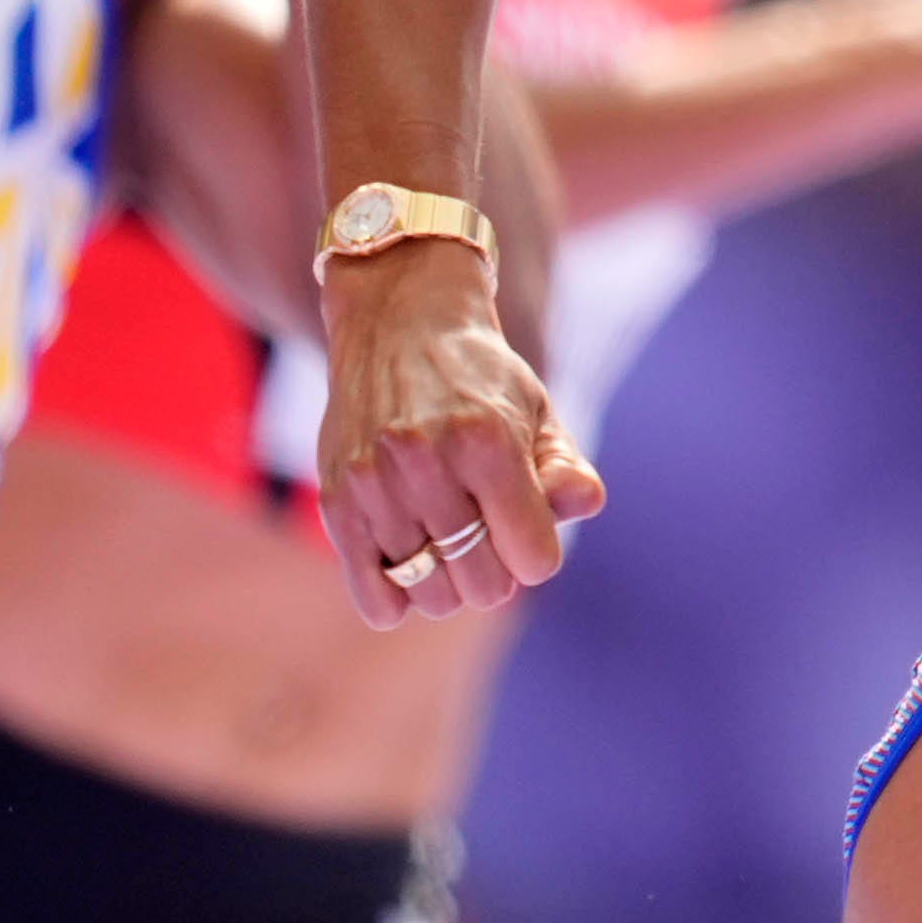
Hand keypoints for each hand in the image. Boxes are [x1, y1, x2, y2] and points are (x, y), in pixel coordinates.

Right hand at [313, 239, 609, 626]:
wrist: (397, 323)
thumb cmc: (479, 379)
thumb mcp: (536, 411)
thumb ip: (564, 469)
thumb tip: (583, 503)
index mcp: (487, 441)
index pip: (535, 559)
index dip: (536, 550)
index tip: (524, 523)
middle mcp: (427, 462)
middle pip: (485, 587)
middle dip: (496, 567)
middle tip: (483, 527)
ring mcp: (376, 484)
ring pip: (433, 596)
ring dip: (448, 580)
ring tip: (444, 535)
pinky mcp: (338, 501)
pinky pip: (376, 598)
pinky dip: (399, 598)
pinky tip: (409, 564)